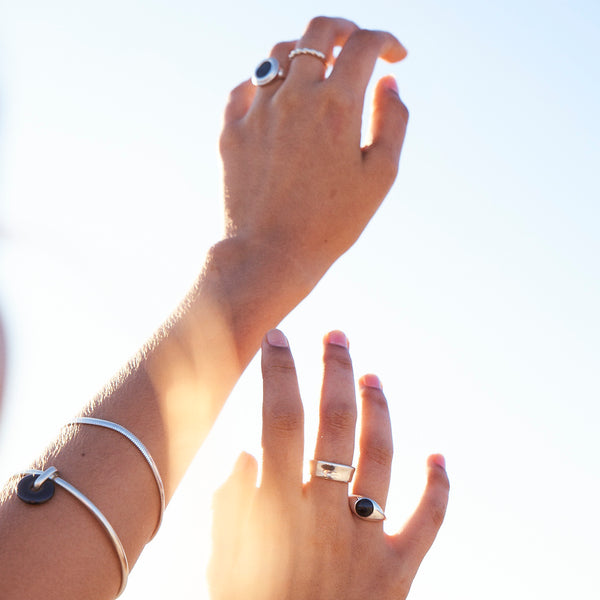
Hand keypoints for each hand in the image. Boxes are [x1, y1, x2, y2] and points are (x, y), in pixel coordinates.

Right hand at [209, 330, 448, 599]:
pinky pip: (428, 519)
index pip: (277, 419)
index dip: (278, 372)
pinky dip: (438, 485)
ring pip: (380, 455)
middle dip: (333, 371)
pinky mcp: (399, 570)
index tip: (277, 337)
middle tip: (336, 335)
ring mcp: (366, 540)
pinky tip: (438, 454)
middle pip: (333, 424)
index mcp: (277, 511)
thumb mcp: (224, 566)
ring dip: (378, 409)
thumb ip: (231, 507)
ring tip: (372, 375)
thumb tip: (244, 452)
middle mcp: (324, 516)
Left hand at [219, 17, 408, 288]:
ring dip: (304, 52)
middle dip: (344, 29)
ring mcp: (257, 111)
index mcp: (336, 106)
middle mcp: (293, 97)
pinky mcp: (231, 131)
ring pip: (278, 53)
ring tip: (317, 70)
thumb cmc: (332, 223)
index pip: (365, 44)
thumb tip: (388, 83)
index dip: (386, 41)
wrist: (271, 255)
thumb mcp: (379, 177)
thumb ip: (393, 122)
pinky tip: (278, 99)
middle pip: (318, 31)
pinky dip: (266, 83)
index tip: (395, 57)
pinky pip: (245, 87)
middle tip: (355, 45)